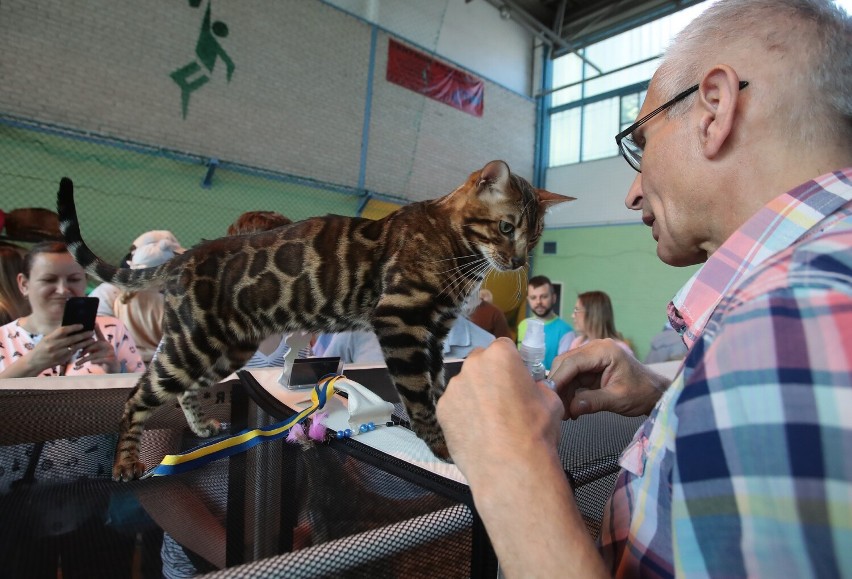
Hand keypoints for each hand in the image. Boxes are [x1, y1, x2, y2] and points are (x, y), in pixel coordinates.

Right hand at [20, 324, 96, 374]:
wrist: (35, 362)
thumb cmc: (41, 348)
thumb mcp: (47, 339)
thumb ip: (57, 335)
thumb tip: (71, 328)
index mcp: (49, 338)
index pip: (63, 330)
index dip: (73, 327)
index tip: (81, 325)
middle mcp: (53, 346)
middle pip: (71, 339)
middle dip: (83, 335)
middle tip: (91, 332)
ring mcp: (58, 354)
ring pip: (74, 347)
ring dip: (84, 343)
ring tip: (92, 339)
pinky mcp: (61, 360)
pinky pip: (72, 354)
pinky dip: (79, 349)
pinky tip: (85, 346)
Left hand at [74, 324, 118, 372]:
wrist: (113, 367)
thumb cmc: (102, 358)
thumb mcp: (96, 350)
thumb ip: (90, 345)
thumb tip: (80, 340)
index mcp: (104, 342)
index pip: (99, 335)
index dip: (97, 329)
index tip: (94, 323)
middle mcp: (108, 346)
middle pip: (95, 344)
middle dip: (85, 349)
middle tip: (76, 353)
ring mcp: (111, 353)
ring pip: (96, 354)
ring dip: (86, 358)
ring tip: (77, 363)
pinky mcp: (112, 360)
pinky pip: (102, 360)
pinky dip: (96, 361)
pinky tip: (91, 363)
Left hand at [437, 338, 610, 577]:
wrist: (510, 468)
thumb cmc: (535, 432)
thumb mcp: (551, 400)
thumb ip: (537, 386)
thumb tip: (532, 388)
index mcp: (500, 356)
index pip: (503, 346)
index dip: (510, 363)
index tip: (515, 378)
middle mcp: (472, 365)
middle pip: (480, 363)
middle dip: (490, 376)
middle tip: (502, 400)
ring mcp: (453, 388)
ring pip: (465, 385)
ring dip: (474, 396)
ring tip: (489, 422)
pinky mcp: (441, 410)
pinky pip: (454, 406)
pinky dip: (462, 415)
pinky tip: (476, 432)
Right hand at [548, 338, 669, 418]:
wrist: (655, 393)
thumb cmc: (642, 393)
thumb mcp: (618, 399)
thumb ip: (593, 402)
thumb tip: (571, 409)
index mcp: (603, 350)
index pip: (572, 362)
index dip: (558, 379)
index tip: (550, 398)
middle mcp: (594, 349)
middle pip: (565, 364)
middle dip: (558, 386)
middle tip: (556, 408)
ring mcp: (592, 357)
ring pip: (566, 372)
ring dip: (563, 391)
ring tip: (565, 413)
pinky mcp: (591, 367)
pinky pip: (573, 378)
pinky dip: (570, 392)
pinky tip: (571, 408)